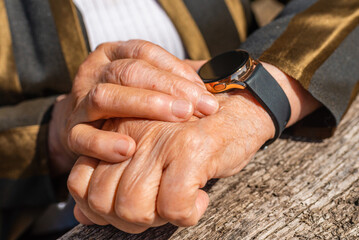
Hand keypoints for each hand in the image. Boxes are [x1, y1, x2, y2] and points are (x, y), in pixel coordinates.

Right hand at [48, 40, 218, 175]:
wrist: (89, 124)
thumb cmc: (132, 102)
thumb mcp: (153, 84)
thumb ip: (180, 80)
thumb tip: (219, 80)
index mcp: (114, 55)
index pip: (144, 53)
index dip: (175, 70)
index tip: (204, 92)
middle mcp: (95, 72)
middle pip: (127, 71)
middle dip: (167, 88)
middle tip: (197, 107)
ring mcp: (80, 102)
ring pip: (105, 96)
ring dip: (143, 106)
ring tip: (178, 119)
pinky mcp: (71, 133)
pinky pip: (82, 136)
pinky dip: (104, 142)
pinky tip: (128, 149)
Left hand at [67, 62, 320, 232]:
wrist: (239, 107)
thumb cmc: (193, 135)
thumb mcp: (147, 154)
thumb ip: (112, 181)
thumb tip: (82, 213)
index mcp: (115, 130)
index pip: (80, 182)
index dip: (98, 207)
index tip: (129, 207)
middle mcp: (130, 131)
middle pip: (103, 200)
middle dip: (128, 219)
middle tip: (158, 209)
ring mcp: (159, 139)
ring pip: (132, 207)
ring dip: (156, 219)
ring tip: (178, 204)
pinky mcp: (190, 148)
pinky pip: (173, 205)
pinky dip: (187, 214)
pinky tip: (199, 199)